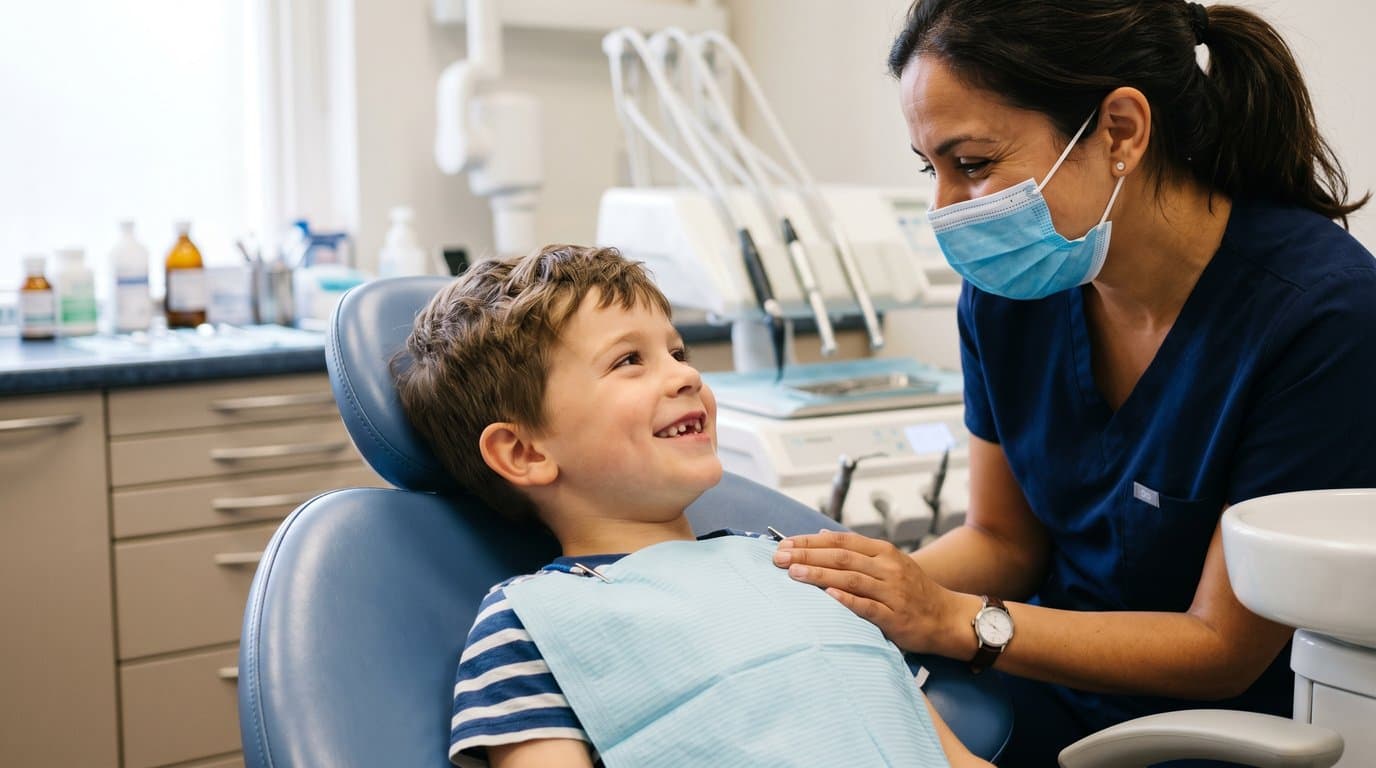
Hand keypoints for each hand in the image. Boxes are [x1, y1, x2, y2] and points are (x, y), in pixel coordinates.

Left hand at [773, 530, 964, 655]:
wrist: (947, 617)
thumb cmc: (912, 591)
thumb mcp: (888, 563)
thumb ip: (855, 550)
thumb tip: (820, 534)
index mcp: (882, 552)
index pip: (840, 540)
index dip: (809, 541)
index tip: (783, 544)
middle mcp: (887, 567)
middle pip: (841, 556)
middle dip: (807, 555)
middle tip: (778, 557)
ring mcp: (892, 591)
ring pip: (850, 579)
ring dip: (819, 574)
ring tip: (793, 573)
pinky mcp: (895, 616)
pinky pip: (868, 606)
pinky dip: (847, 600)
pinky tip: (828, 596)